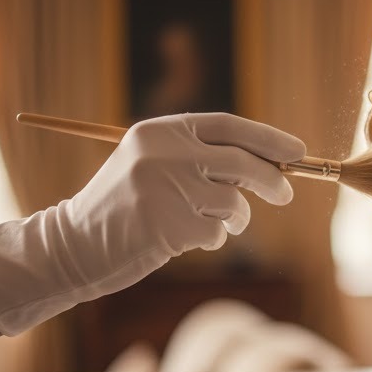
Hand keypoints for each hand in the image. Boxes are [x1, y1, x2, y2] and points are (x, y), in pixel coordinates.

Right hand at [0, 113, 305, 335]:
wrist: (73, 245)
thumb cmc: (125, 208)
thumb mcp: (153, 164)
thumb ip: (202, 156)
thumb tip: (272, 161)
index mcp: (159, 130)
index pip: (228, 125)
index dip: (268, 138)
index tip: (298, 151)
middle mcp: (162, 153)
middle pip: (241, 162)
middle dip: (272, 179)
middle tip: (286, 194)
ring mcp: (164, 190)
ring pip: (232, 203)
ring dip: (234, 219)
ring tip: (209, 223)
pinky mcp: (167, 227)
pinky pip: (215, 233)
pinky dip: (211, 239)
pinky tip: (181, 239)